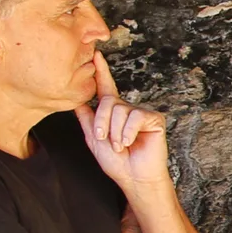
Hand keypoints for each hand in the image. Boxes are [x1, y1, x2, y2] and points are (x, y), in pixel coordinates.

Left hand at [82, 52, 172, 192]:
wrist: (134, 178)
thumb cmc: (117, 163)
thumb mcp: (93, 140)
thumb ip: (86, 120)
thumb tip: (78, 101)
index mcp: (113, 113)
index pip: (105, 88)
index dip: (101, 71)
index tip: (95, 55)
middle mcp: (127, 110)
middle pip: (109, 101)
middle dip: (102, 122)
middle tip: (103, 139)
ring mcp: (141, 113)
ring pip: (120, 111)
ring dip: (115, 132)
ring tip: (119, 145)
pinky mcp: (153, 119)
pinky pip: (135, 117)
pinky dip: (128, 132)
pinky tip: (128, 142)